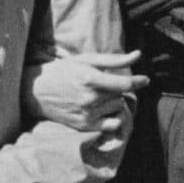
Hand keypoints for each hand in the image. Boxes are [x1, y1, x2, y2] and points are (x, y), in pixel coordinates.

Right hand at [25, 49, 146, 144]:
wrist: (37, 91)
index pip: (124, 84)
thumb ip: (113, 60)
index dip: (139, 81)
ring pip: (117, 108)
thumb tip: (138, 56)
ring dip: (113, 101)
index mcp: (89, 78)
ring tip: (98, 96)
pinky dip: (112, 117)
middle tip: (103, 84)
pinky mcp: (84, 126)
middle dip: (116, 89)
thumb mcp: (86, 60)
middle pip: (120, 95)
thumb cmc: (64, 71)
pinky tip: (103, 110)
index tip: (146, 79)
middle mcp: (89, 98)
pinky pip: (112, 124)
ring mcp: (86, 114)